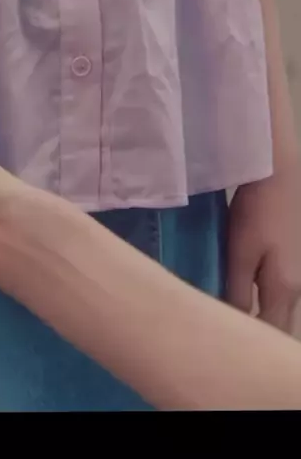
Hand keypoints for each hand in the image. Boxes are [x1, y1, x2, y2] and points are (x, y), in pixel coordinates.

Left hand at [227, 172, 300, 333]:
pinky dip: (266, 303)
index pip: (271, 334)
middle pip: (281, 326)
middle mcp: (298, 287)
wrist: (279, 173)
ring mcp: (298, 272)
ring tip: (236, 323)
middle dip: (261, 338)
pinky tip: (248, 298)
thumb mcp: (240, 252)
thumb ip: (238, 290)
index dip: (250, 347)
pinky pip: (281, 293)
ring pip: (283, 310)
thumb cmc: (256, 212)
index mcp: (284, 290)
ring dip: (264, 320)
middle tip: (231, 342)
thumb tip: (232, 324)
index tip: (226, 348)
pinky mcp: (293, 259)